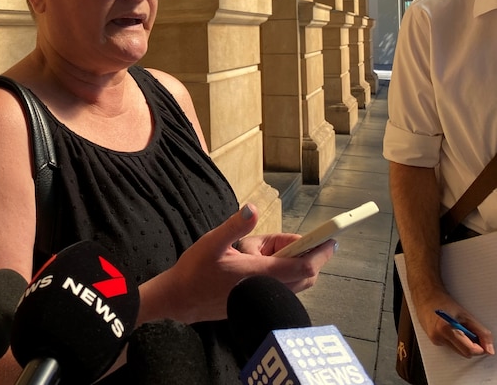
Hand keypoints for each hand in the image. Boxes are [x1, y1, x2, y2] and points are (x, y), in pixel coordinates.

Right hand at [159, 204, 335, 322]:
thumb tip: (252, 208)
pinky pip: (287, 289)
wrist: (181, 299)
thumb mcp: (212, 241)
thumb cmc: (195, 270)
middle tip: (286, 240)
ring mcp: (264, 299)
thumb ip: (235, 226)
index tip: (330, 239)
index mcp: (258, 273)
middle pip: (306, 276)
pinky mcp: (260, 304)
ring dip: (296, 264)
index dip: (320, 253)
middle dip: (308, 255)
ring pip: (298, 284)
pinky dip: (287, 273)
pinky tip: (263, 262)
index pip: (303, 266)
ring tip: (268, 249)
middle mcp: (267, 289)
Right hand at [417, 293, 494, 357]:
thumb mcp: (467, 315)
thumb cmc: (443, 302)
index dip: (479, 348)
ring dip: (463, 343)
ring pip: (458, 350)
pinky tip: (451, 329)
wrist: (425, 296)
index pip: (469, 350)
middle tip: (470, 332)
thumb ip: (481, 333)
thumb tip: (489, 348)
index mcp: (446, 330)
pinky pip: (451, 346)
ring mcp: (435, 340)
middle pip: (464, 353)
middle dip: (471, 345)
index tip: (482, 342)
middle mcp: (438, 337)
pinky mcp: (433, 340)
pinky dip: (455, 341)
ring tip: (458, 328)